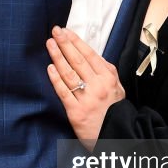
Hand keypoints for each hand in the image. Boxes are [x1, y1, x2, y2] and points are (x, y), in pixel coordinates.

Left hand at [46, 27, 124, 146]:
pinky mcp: (76, 112)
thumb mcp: (118, 88)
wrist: (117, 136)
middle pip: (78, 61)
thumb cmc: (115, 111)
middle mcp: (98, 86)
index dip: (76, 42)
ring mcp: (87, 99)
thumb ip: (107, 72)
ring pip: (69, 73)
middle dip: (65, 44)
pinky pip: (64, 92)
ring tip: (50, 44)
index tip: (66, 31)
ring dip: (58, 56)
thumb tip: (93, 56)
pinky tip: (50, 68)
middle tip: (55, 32)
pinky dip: (56, 79)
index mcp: (108, 78)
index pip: (90, 55)